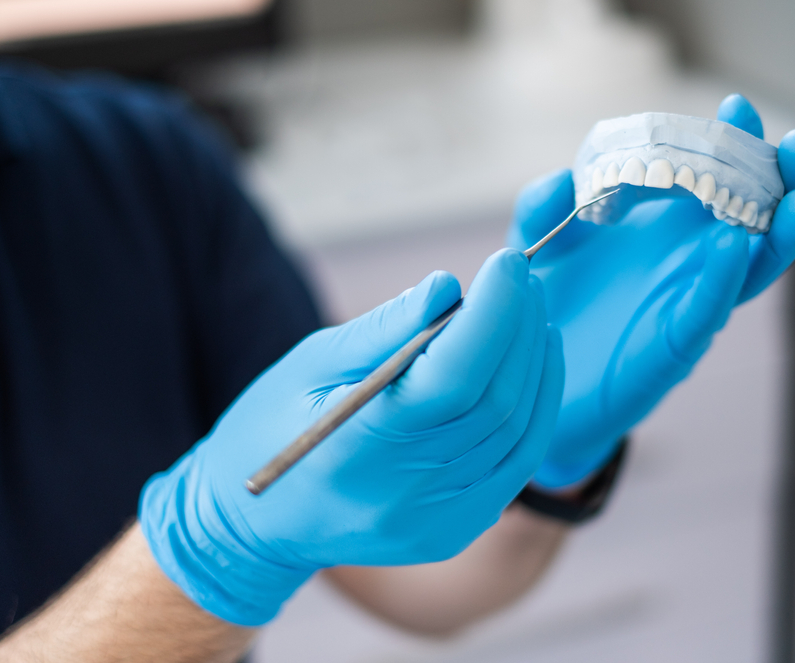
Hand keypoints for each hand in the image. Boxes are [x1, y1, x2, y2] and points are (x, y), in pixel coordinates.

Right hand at [139, 249, 564, 625]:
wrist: (256, 526)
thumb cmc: (271, 429)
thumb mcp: (309, 366)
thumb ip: (382, 330)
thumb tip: (448, 287)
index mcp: (358, 447)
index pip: (452, 377)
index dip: (492, 316)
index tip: (507, 262)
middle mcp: (404, 492)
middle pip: (494, 401)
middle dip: (518, 328)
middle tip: (521, 276)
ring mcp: (435, 521)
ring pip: (517, 431)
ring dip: (536, 363)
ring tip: (532, 312)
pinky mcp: (455, 530)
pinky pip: (518, 463)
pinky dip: (538, 407)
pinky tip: (535, 364)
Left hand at [507, 94, 794, 488]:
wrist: (523, 384)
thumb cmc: (539, 310)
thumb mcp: (532, 248)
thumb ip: (542, 208)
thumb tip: (565, 177)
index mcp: (658, 230)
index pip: (706, 181)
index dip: (727, 145)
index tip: (737, 108)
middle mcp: (683, 262)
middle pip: (751, 216)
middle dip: (779, 180)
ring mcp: (684, 302)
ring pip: (751, 266)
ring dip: (780, 233)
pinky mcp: (672, 345)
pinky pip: (708, 308)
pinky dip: (724, 278)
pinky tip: (736, 245)